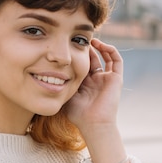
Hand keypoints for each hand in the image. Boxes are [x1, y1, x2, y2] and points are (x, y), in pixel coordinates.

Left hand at [64, 39, 128, 162]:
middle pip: (94, 58)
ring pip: (107, 57)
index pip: (82, 64)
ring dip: (100, 47)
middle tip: (80, 39)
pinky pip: (117, 60)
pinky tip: (100, 45)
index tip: (69, 45)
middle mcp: (97, 80)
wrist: (93, 123)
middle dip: (88, 48)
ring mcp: (107, 79)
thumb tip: (44, 74)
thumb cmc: (78, 113)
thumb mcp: (64, 94)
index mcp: (85, 84)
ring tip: (91, 40)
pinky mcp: (116, 79)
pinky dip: (110, 50)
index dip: (77, 54)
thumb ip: (59, 84)